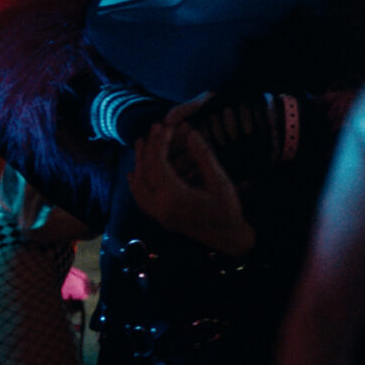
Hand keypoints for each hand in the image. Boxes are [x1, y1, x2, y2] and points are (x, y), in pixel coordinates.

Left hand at [129, 97, 254, 255]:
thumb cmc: (228, 210)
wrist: (229, 239)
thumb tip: (190, 132)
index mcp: (175, 197)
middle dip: (148, 149)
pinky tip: (134, 173)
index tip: (164, 125)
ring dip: (139, 163)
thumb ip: (203, 156)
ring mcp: (159, 215)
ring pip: (139, 186)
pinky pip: (141, 199)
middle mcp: (161, 207)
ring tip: (141, 143)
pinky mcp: (161, 218)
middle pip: (145, 173)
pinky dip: (136, 184)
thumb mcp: (220, 181)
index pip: (158, 164)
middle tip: (152, 129)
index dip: (160, 142)